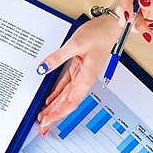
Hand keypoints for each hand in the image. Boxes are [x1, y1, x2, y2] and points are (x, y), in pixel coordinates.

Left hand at [36, 13, 120, 132]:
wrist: (110, 26)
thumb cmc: (99, 34)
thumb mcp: (75, 44)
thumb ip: (57, 57)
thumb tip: (43, 68)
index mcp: (86, 78)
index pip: (70, 102)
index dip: (58, 113)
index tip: (47, 121)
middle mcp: (84, 80)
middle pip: (67, 103)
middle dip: (54, 116)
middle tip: (42, 126)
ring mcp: (81, 76)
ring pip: (65, 97)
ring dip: (54, 108)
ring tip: (43, 117)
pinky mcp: (78, 70)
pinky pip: (65, 87)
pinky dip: (56, 96)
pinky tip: (49, 102)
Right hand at [116, 0, 152, 36]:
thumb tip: (140, 1)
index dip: (126, 1)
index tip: (130, 15)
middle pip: (124, 3)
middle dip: (129, 17)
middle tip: (140, 27)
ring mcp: (142, 4)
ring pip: (126, 16)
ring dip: (135, 26)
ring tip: (149, 31)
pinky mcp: (144, 16)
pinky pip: (132, 24)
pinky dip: (138, 30)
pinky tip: (151, 30)